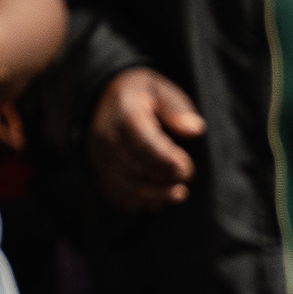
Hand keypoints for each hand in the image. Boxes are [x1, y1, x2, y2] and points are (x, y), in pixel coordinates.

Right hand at [88, 68, 203, 213]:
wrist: (103, 98)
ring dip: (154, 195)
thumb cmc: (141, 96)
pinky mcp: (98, 171)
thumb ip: (177, 108)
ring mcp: (98, 155)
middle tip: (184, 181)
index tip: (187, 168)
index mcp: (124, 112)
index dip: (166, 160)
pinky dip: (139, 203)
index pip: (142, 141)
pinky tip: (158, 201)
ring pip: (124, 185)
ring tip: (178, 193)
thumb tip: (195, 129)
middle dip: (163, 179)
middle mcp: (105, 135)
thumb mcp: (160, 90)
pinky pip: (115, 194)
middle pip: (134, 167)